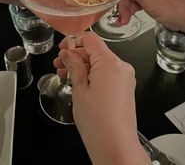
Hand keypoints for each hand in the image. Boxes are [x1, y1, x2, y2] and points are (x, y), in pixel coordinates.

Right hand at [54, 32, 148, 164]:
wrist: (115, 145)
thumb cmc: (98, 122)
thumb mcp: (79, 89)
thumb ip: (74, 66)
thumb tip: (68, 53)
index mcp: (110, 63)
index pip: (91, 39)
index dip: (74, 41)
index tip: (63, 48)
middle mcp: (121, 66)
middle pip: (95, 51)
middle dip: (76, 56)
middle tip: (59, 64)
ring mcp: (125, 77)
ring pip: (100, 62)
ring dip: (83, 66)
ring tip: (66, 74)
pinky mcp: (125, 86)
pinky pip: (107, 72)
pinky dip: (93, 74)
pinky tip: (79, 82)